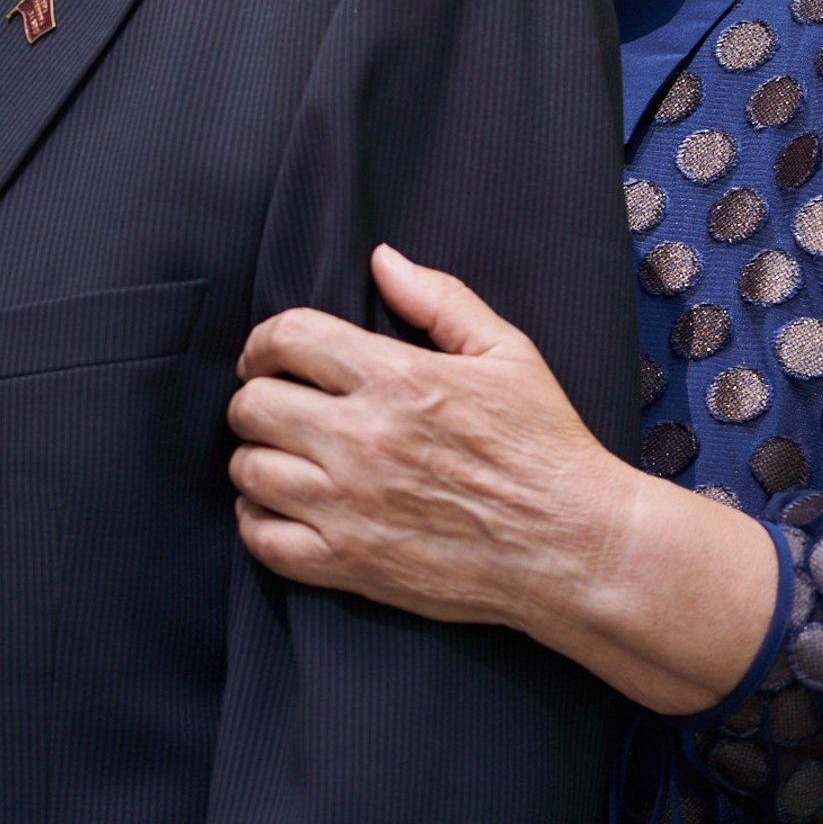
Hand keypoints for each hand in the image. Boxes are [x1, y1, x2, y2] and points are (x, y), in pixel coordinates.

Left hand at [228, 244, 621, 631]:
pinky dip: (257, 522)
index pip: (287, 338)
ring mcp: (350, 506)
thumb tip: (383, 259)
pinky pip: (262, 539)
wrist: (573, 546)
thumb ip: (439, 298)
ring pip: (248, 470)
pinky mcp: (350, 564)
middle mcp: (362, 439)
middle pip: (253, 405)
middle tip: (275, 405)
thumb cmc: (544, 446)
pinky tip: (280, 509)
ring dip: (255, 457)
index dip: (264, 341)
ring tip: (280, 455)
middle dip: (255, 397)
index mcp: (397, 378)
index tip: (267, 355)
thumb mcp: (506, 352)